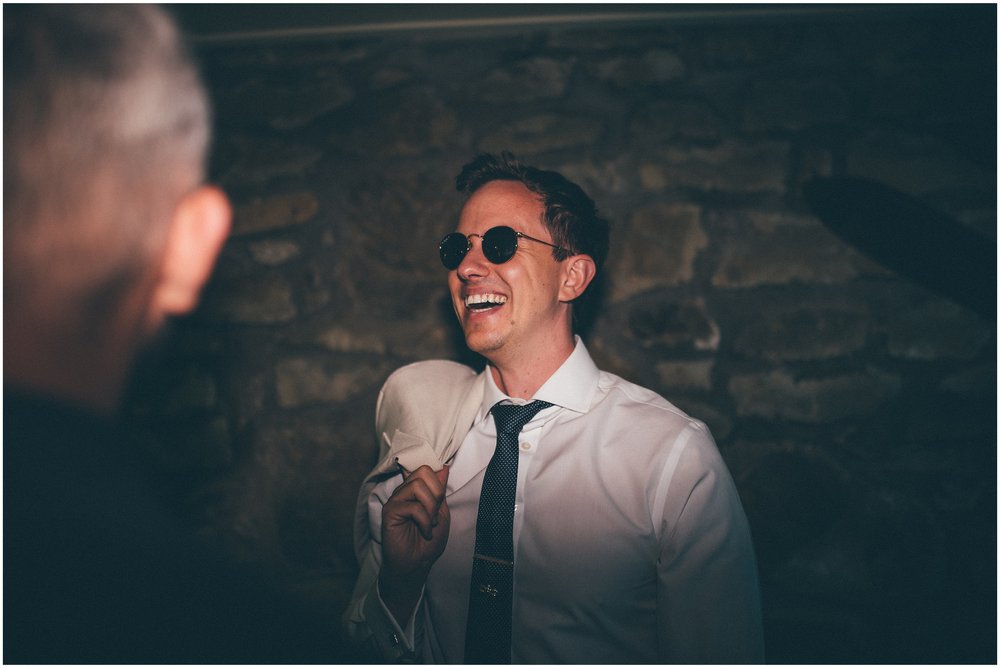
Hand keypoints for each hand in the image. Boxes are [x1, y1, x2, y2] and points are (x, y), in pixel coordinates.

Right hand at [379, 465, 449, 622]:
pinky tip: (425, 532)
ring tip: (430, 523)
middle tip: (436, 513)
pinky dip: (424, 521)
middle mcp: (404, 492)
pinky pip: (412, 506)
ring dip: (430, 507)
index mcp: (416, 491)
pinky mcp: (390, 512)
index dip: (439, 481)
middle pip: (423, 472)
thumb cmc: (428, 542)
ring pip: (417, 486)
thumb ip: (441, 491)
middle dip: (437, 492)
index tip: (441, 500)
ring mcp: (395, 501)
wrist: (416, 565)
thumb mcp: (442, 513)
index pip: (427, 468)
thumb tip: (444, 467)